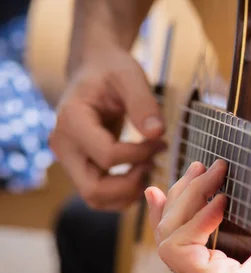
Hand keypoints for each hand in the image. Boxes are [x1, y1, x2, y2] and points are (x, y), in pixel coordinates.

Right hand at [49, 47, 166, 209]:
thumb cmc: (112, 70)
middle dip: (131, 183)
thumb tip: (157, 133)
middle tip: (153, 163)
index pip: (107, 156)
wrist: (95, 70)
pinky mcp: (79, 167)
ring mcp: (68, 159)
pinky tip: (140, 171)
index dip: (140, 154)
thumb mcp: (130, 76)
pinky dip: (122, 193)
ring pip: (95, 198)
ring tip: (148, 167)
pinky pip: (99, 195)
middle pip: (94, 189)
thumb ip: (144, 102)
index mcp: (71, 120)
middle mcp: (63, 145)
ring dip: (128, 192)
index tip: (160, 142)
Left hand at [145, 160, 250, 272]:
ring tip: (196, 171)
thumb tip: (242, 188)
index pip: (179, 249)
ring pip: (170, 243)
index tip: (223, 195)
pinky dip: (176, 221)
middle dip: (189, 196)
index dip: (195, 215)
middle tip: (214, 168)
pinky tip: (161, 198)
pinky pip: (181, 252)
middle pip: (170, 239)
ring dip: (181, 203)